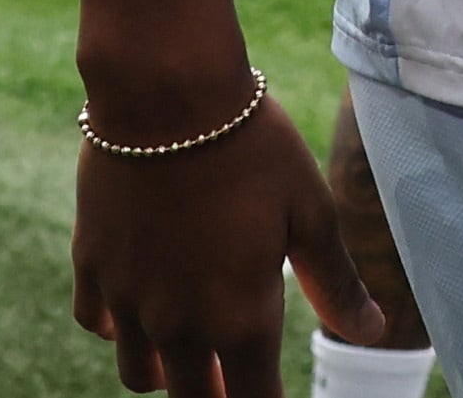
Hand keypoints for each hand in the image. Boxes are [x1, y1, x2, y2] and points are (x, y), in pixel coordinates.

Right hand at [68, 86, 380, 392]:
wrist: (168, 95)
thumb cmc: (253, 147)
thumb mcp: (310, 212)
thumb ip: (336, 282)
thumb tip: (371, 332)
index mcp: (241, 318)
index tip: (274, 395)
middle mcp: (179, 324)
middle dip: (216, 396)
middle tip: (233, 376)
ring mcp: (128, 300)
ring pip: (139, 373)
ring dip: (167, 369)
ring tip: (190, 341)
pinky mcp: (91, 266)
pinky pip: (99, 324)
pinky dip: (119, 325)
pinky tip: (142, 298)